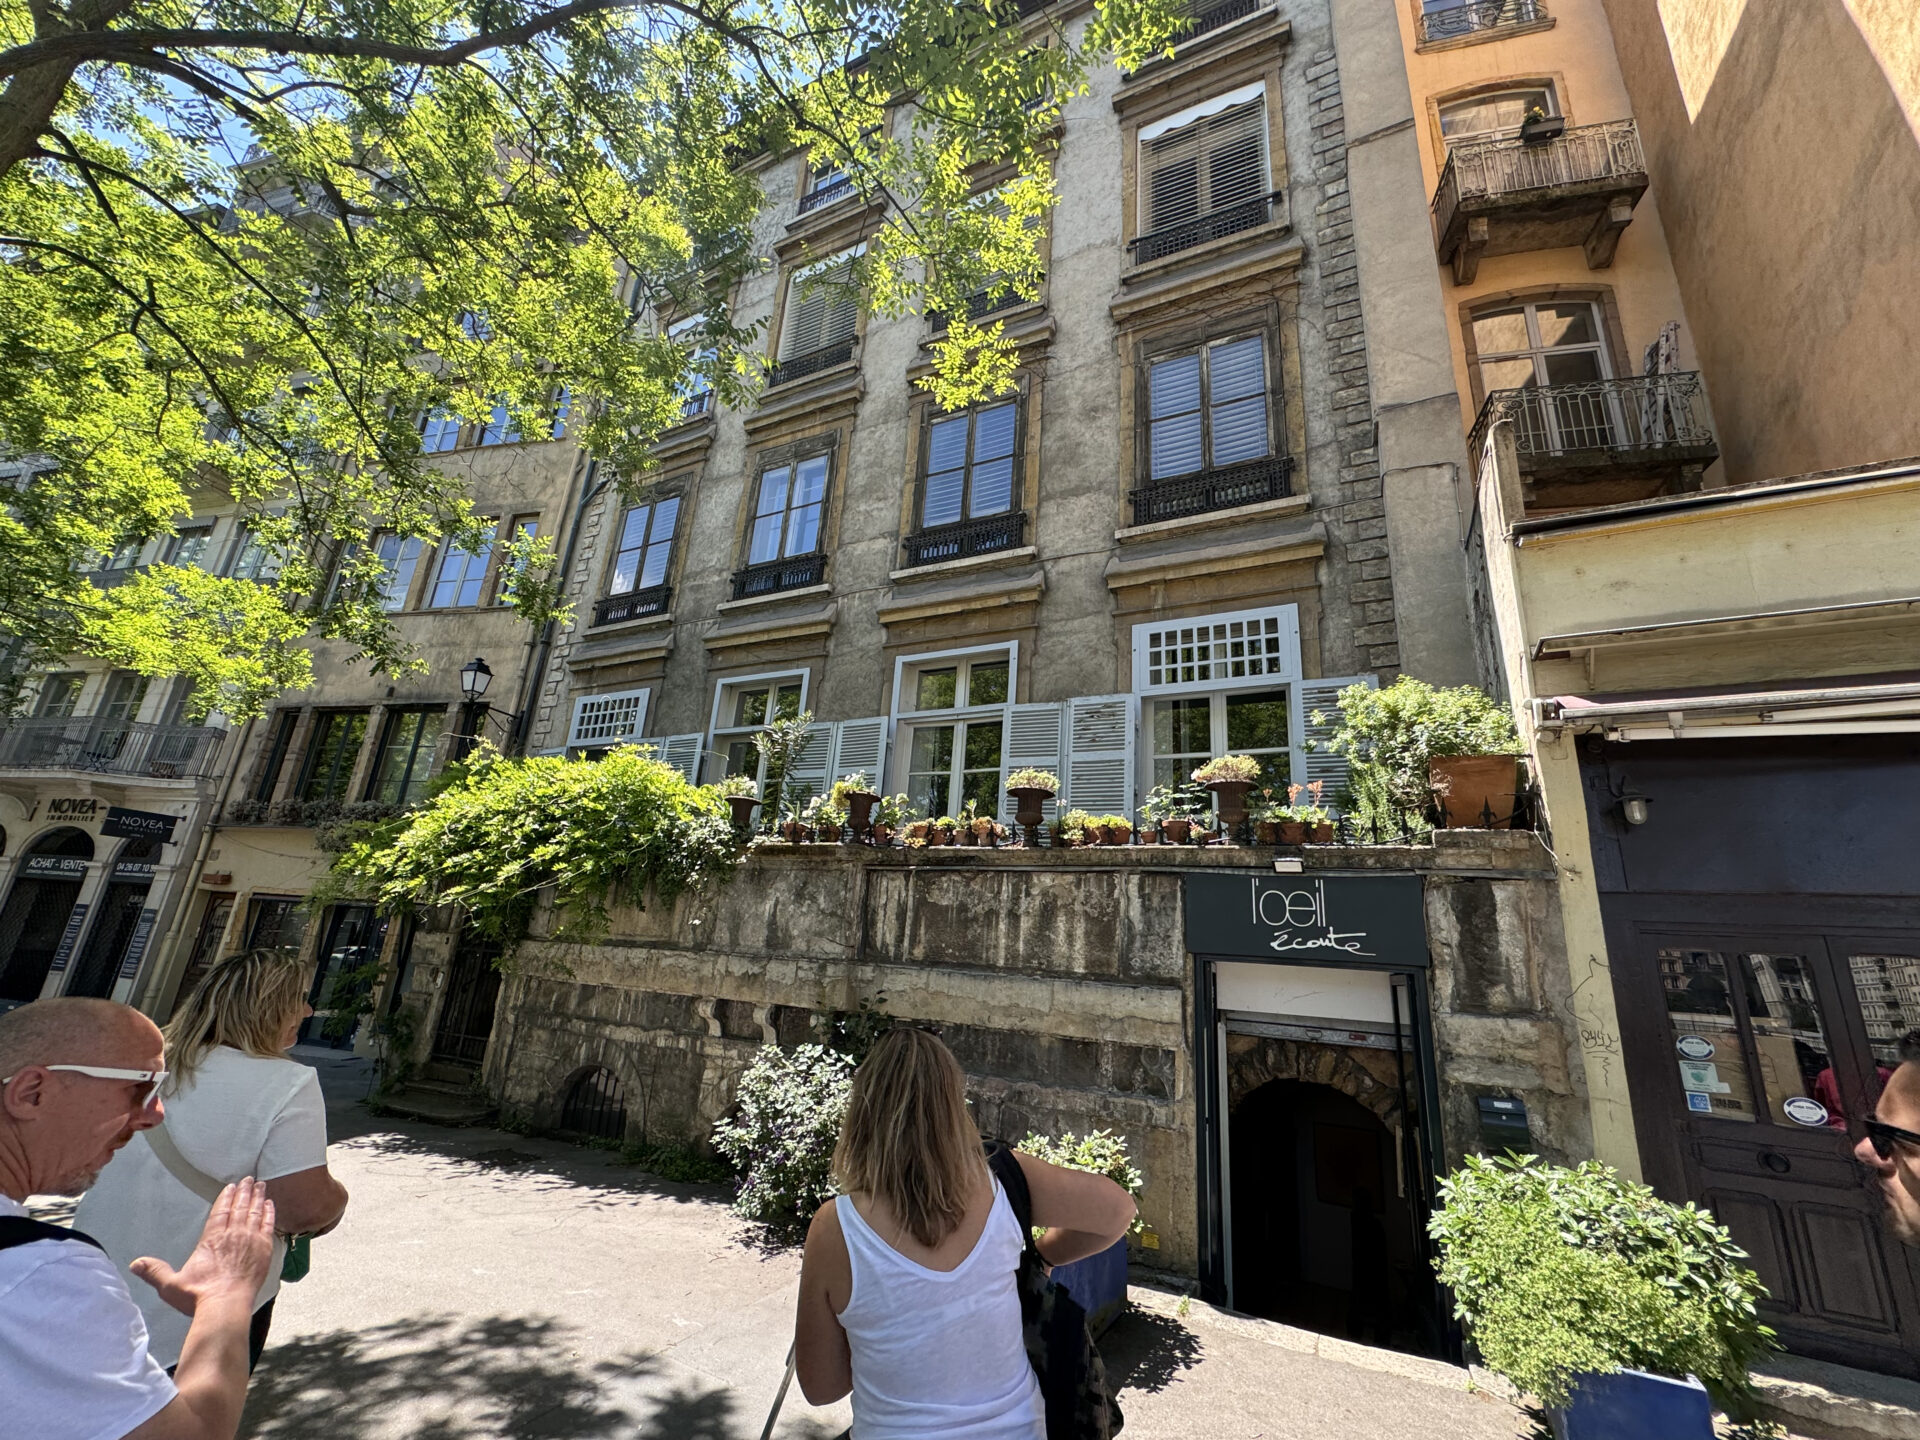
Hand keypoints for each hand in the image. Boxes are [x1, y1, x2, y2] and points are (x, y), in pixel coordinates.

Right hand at [131, 1177, 275, 1318]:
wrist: (226, 1306)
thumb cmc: (198, 1295)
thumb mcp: (170, 1285)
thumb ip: (155, 1272)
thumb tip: (134, 1263)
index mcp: (211, 1239)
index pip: (220, 1212)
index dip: (226, 1198)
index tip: (232, 1186)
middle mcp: (232, 1235)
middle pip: (239, 1208)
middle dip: (244, 1192)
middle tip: (250, 1179)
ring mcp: (251, 1241)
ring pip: (255, 1213)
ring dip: (258, 1198)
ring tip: (261, 1185)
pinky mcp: (264, 1250)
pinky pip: (268, 1226)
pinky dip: (269, 1213)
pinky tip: (270, 1205)